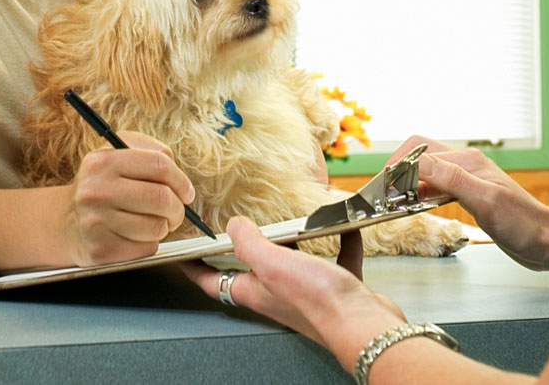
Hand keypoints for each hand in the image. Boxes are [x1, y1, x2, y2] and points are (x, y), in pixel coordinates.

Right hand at [61, 132, 194, 265]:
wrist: (65, 223)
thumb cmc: (102, 186)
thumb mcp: (116, 155)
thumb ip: (148, 150)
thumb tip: (175, 167)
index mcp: (102, 162)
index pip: (159, 165)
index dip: (181, 180)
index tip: (186, 191)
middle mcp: (96, 191)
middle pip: (161, 198)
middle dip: (178, 208)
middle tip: (176, 211)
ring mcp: (95, 222)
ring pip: (157, 227)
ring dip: (164, 226)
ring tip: (152, 222)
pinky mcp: (101, 250)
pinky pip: (146, 248)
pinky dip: (149, 243)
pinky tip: (134, 235)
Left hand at [181, 217, 406, 372]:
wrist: (365, 326)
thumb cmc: (319, 302)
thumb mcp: (273, 263)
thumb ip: (249, 243)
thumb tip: (233, 226)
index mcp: (255, 291)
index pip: (213, 281)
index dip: (194, 268)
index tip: (182, 255)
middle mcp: (277, 294)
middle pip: (252, 272)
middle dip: (243, 250)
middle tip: (237, 228)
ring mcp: (308, 293)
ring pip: (294, 264)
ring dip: (293, 243)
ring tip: (293, 221)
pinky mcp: (337, 289)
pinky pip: (335, 260)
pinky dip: (339, 242)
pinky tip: (344, 227)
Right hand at [389, 135, 548, 270]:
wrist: (546, 242)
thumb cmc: (522, 223)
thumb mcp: (484, 200)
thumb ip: (451, 178)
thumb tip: (417, 163)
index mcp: (467, 161)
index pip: (420, 153)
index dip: (397, 167)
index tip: (381, 187)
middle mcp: (464, 165)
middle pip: (419, 155)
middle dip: (397, 170)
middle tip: (382, 193)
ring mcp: (466, 179)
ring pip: (425, 172)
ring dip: (407, 183)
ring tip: (392, 202)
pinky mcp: (467, 195)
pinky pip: (435, 187)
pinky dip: (419, 194)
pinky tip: (413, 207)